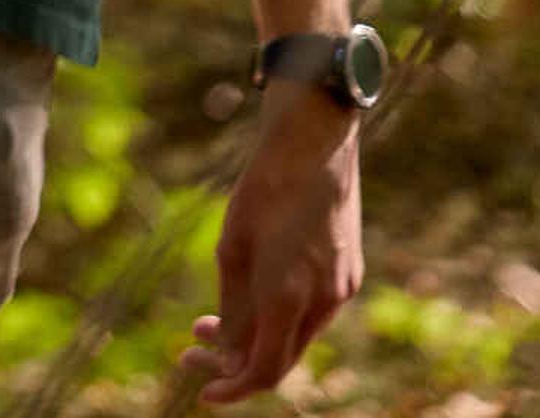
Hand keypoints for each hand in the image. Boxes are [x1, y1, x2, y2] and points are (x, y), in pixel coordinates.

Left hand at [180, 88, 360, 402]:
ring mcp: (343, 289)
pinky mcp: (349, 274)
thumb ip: (233, 305)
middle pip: (280, 358)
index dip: (233, 389)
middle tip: (190, 349)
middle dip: (234, 362)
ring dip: (254, 338)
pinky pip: (310, 312)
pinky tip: (250, 297)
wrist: (315, 146)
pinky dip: (278, 317)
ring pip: (295, 336)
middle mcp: (323, 301)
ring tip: (207, 320)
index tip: (201, 393)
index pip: (264, 370)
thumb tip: (226, 349)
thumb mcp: (232, 248)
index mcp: (289, 297)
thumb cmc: (263, 190)